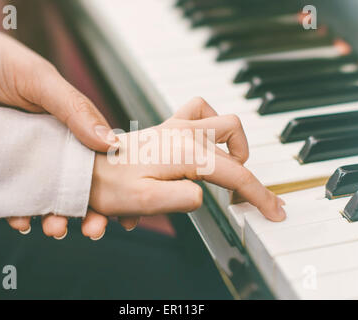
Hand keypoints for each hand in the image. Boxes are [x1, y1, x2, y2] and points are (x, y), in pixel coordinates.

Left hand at [0, 11, 118, 237]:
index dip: (115, 184)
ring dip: (56, 217)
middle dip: (90, 210)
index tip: (126, 211)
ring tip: (56, 228)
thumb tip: (110, 142)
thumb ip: (73, 108)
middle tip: (95, 229)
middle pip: (77, 184)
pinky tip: (21, 221)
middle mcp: (48, 143)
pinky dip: (17, 214)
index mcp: (68, 123)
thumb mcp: (36, 78)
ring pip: (46, 196)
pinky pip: (8, 198)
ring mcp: (21, 158)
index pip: (99, 158)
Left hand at [85, 98, 285, 236]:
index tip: (274, 211)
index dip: (259, 194)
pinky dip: (210, 126)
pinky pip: (197, 113)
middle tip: (242, 192)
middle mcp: (183, 134)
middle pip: (234, 135)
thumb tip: (203, 194)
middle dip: (246, 165)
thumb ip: (183, 198)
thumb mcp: (145, 201)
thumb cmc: (107, 185)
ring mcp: (174, 127)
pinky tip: (203, 146)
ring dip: (231, 141)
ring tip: (226, 166)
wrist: (83, 168)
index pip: (235, 173)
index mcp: (185, 153)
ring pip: (219, 118)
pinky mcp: (165, 127)